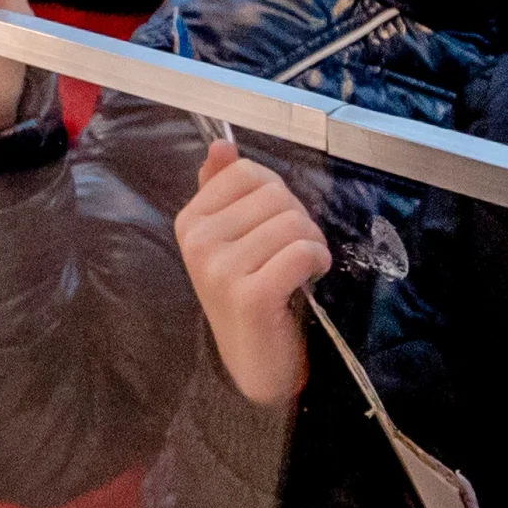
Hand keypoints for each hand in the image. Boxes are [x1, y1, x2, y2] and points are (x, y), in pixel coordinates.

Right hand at [174, 139, 328, 405]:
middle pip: (275, 195)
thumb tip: (220, 145)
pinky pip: (301, 252)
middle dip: (299, 220)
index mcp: (191, 221)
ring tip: (302, 267)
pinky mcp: (249, 295)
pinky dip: (317, 261)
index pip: (247, 172)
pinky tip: (310, 277)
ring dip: (312, 243)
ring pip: (293, 223)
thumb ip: (223, 190)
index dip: (276, 195)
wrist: (254, 362)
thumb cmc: (249, 293)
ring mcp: (220, 270)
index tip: (274, 227)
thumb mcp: (232, 239)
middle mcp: (198, 242)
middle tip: (294, 252)